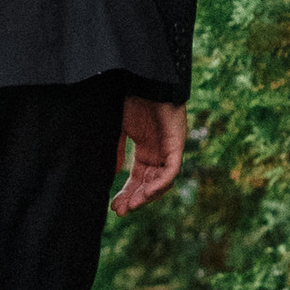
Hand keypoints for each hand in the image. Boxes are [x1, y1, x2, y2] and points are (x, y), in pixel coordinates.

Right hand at [111, 96, 184, 215]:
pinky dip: (160, 183)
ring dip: (146, 195)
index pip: (138, 178)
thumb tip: (111, 176)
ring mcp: (169, 147)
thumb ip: (115, 151)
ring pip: (162, 182)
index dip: (127, 193)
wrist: (142, 77)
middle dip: (134, 198)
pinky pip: (172, 170)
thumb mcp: (117, 128)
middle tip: (120, 211)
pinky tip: (146, 192)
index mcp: (145, 148)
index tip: (113, 207)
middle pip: (149, 184)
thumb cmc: (129, 97)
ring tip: (131, 205)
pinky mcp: (177, 142)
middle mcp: (158, 151)